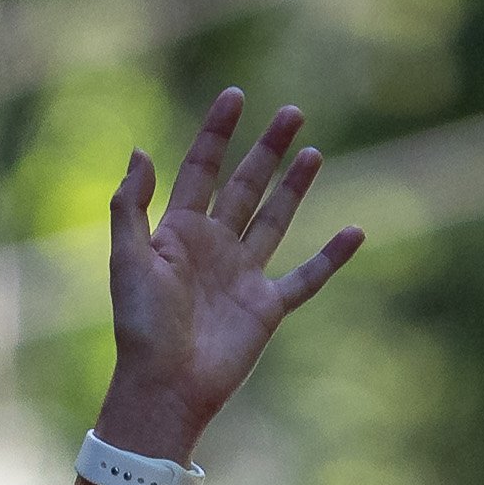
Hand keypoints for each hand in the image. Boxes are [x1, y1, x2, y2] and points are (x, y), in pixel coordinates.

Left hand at [100, 92, 360, 462]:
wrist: (163, 388)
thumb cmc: (140, 329)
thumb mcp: (128, 261)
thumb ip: (131, 207)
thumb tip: (141, 150)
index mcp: (179, 233)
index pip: (202, 169)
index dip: (217, 133)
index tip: (235, 96)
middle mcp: (214, 249)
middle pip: (246, 186)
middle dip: (267, 149)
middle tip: (292, 112)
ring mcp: (243, 277)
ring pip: (275, 220)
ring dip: (294, 187)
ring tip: (313, 152)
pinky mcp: (266, 309)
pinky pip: (306, 278)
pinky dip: (331, 258)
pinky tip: (355, 232)